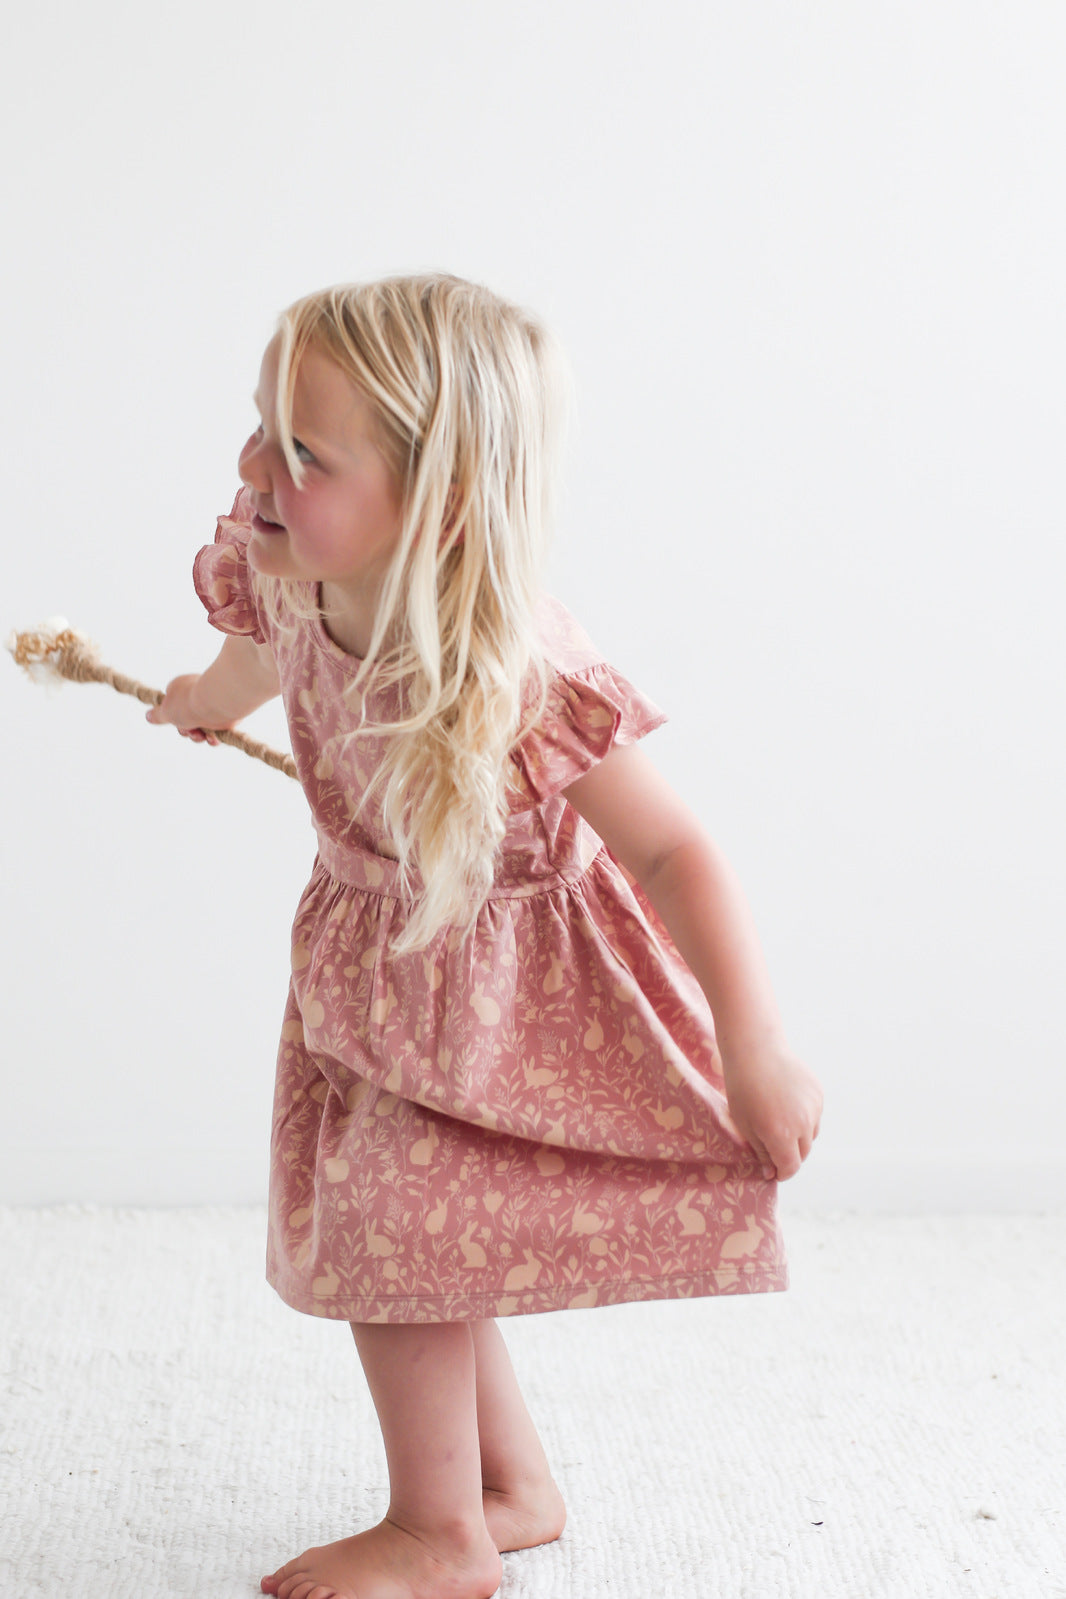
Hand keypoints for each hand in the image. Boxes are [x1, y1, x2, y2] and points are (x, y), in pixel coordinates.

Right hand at [146, 673, 232, 745]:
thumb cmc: (189, 703)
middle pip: (185, 719)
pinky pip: (216, 731)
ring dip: (198, 736)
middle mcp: (196, 695)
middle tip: (188, 729)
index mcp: (180, 687)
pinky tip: (212, 737)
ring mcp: (211, 705)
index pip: (171, 702)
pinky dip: (213, 737)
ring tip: (201, 734)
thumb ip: (158, 715)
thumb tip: (148, 716)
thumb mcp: (166, 711)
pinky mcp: (225, 715)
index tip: (172, 719)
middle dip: (185, 729)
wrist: (220, 702)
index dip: (170, 715)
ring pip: (200, 727)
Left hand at [721, 1045, 822, 1180]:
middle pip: (803, 1154)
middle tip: (772, 1145)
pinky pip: (814, 1116)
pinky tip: (786, 1104)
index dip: (781, 1173)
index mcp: (782, 1134)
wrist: (755, 1049)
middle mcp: (803, 1124)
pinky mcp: (818, 1094)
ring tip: (778, 1121)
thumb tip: (771, 1173)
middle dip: (789, 1156)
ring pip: (811, 1136)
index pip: (790, 1167)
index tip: (772, 1171)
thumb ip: (761, 1151)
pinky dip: (804, 1118)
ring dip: (799, 1138)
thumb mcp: (744, 1124)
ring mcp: (814, 1108)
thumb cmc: (742, 1087)